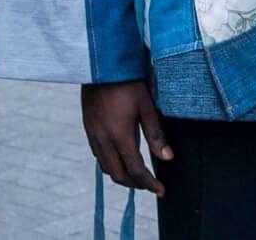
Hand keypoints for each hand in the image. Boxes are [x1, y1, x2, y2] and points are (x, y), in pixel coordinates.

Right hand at [82, 79, 170, 194]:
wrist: (100, 64)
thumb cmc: (127, 82)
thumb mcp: (146, 106)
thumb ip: (156, 134)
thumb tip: (168, 158)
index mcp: (119, 136)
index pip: (136, 170)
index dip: (149, 184)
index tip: (161, 190)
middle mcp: (103, 140)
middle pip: (119, 175)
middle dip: (136, 184)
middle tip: (151, 185)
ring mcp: (93, 135)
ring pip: (106, 168)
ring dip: (122, 176)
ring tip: (138, 175)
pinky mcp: (88, 128)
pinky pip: (98, 156)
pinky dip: (111, 164)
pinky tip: (121, 158)